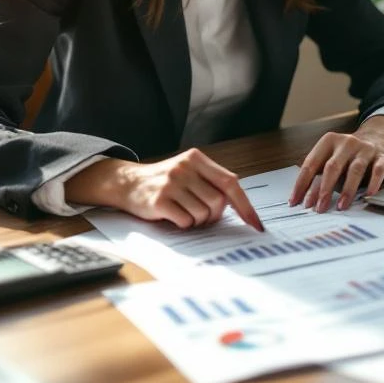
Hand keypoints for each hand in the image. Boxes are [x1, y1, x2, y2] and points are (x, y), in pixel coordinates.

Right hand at [65, 149, 263, 230]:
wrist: (128, 183)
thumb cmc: (165, 181)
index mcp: (196, 158)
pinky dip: (184, 224)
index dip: (245, 205)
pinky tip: (174, 216)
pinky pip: (186, 221)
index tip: (255, 223)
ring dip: (198, 221)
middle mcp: (185, 168)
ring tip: (185, 212)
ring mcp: (171, 183)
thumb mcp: (188, 171)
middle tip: (202, 214)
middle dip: (214, 215)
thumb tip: (242, 206)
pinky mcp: (159, 200)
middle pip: (218, 202)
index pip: (230, 182)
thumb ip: (212, 181)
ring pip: (203, 214)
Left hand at [289, 115, 383, 212]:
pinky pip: (378, 170)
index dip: (302, 183)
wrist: (378, 138)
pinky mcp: (382, 157)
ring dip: (347, 190)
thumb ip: (319, 174)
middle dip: (324, 189)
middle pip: (332, 166)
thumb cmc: (348, 154)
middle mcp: (346, 143)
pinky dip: (373, 183)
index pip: (311, 163)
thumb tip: (305, 199)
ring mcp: (365, 149)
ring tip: (341, 206)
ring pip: (355, 170)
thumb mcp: (331, 157)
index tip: (296, 201)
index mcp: (329, 141)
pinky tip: (368, 195)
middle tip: (318, 207)